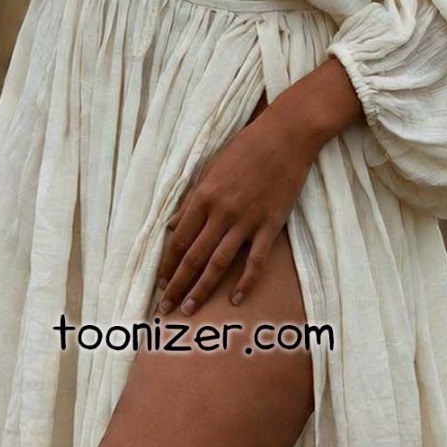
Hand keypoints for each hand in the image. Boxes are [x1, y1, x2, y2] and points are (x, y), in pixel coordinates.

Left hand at [154, 105, 313, 316]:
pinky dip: (245, 282)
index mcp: (205, 195)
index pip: (180, 239)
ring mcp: (247, 220)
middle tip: (166, 308)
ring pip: (219, 263)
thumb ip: (192, 198)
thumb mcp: (211, 167)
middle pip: (194, 256)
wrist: (285, 136)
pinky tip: (235, 299)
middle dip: (178, 285)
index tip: (160, 283)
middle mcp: (222, 211)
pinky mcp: (270, 225)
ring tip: (190, 310)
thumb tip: (171, 225)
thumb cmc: (246, 147)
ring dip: (202, 289)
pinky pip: (255, 260)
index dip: (168, 264)